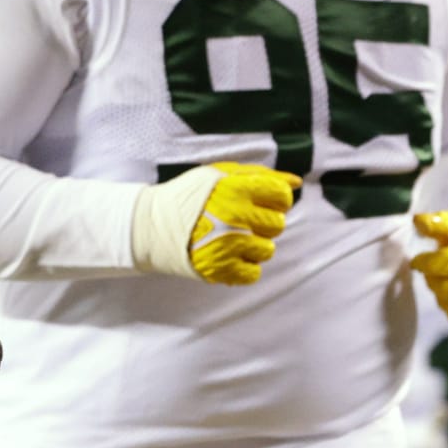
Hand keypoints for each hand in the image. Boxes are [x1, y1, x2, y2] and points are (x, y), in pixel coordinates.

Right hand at [131, 162, 299, 283]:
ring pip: (268, 251)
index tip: (260, 202)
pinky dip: (244, 267)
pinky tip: (228, 255)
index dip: (275, 200)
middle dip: (264, 223)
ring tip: (232, 238)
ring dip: (254, 246)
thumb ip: (260, 175)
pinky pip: (254, 274)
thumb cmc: (189, 196)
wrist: (151, 224)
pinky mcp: (222, 269)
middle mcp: (236, 217)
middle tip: (242, 221)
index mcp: (236, 190)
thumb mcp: (220, 174)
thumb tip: (296, 182)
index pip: (282, 197)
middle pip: (277, 225)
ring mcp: (230, 246)